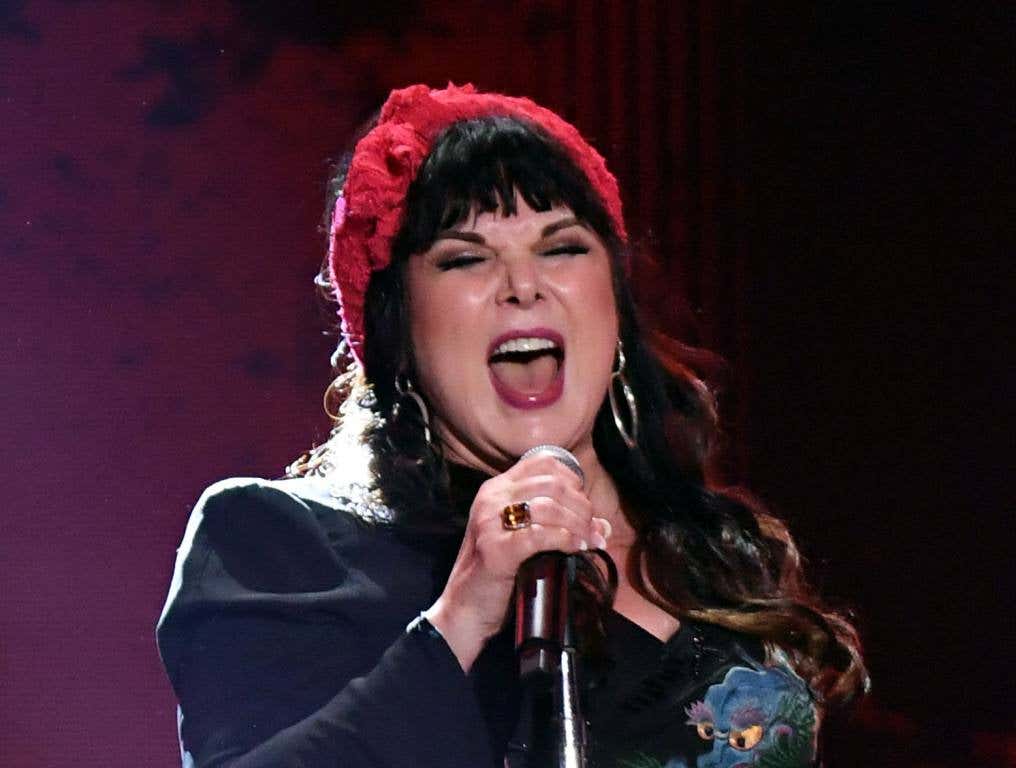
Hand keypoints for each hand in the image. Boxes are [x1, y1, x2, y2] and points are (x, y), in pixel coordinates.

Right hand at [424, 453, 610, 670]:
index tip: (584, 504)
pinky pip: (539, 535)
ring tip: (590, 541)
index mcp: (496, 488)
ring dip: (578, 524)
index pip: (542, 462)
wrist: (464, 610)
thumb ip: (556, 524)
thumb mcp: (522, 538)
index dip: (572, 479)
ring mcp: (490, 522)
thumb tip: (603, 525)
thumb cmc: (498, 573)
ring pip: (549, 506)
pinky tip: (576, 549)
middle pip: (552, 483)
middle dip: (582, 506)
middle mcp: (490, 498)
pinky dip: (565, 539)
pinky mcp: (495, 549)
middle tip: (593, 530)